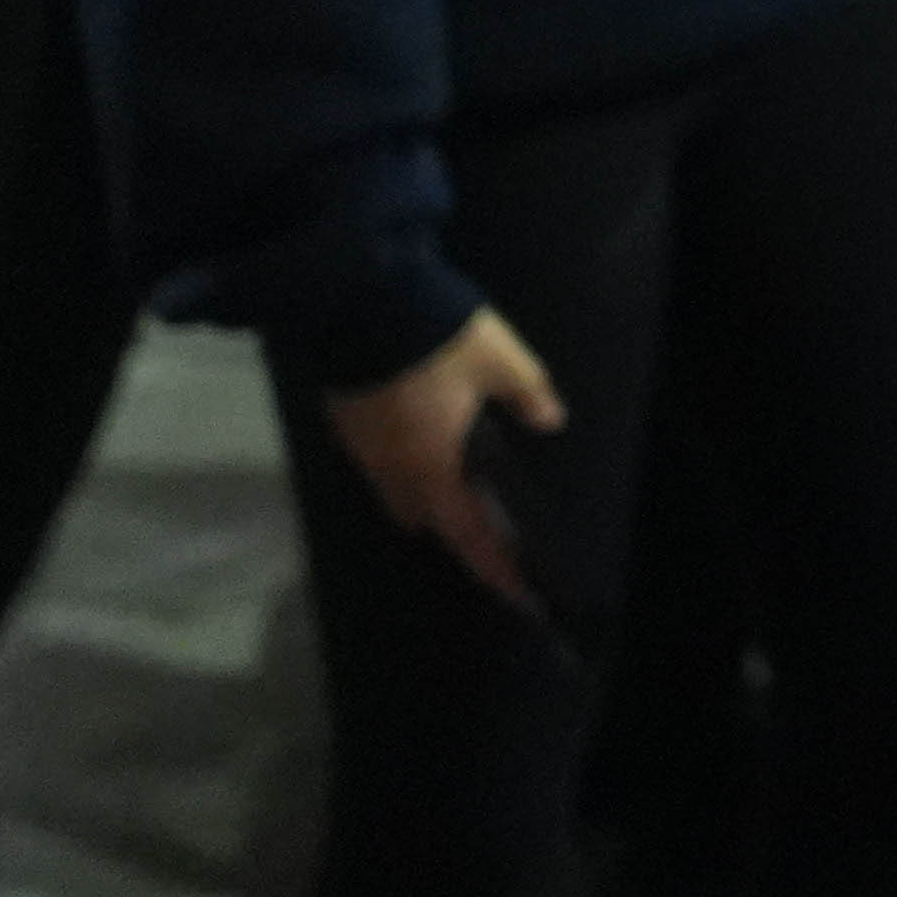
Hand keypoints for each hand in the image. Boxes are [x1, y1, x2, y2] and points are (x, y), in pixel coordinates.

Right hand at [317, 307, 567, 611]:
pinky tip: (418, 442)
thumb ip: (528, 393)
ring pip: (395, 493)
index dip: (495, 564)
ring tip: (453, 483)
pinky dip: (400, 465)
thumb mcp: (501, 360)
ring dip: (423, 496)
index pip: (470, 532)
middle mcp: (394, 470)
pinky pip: (377, 464)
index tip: (517, 592)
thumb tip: (551, 421)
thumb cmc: (437, 339)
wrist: (361, 303)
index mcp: (435, 466)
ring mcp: (363, 449)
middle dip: (454, 527)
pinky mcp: (344, 424)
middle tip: (486, 523)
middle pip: (425, 518)